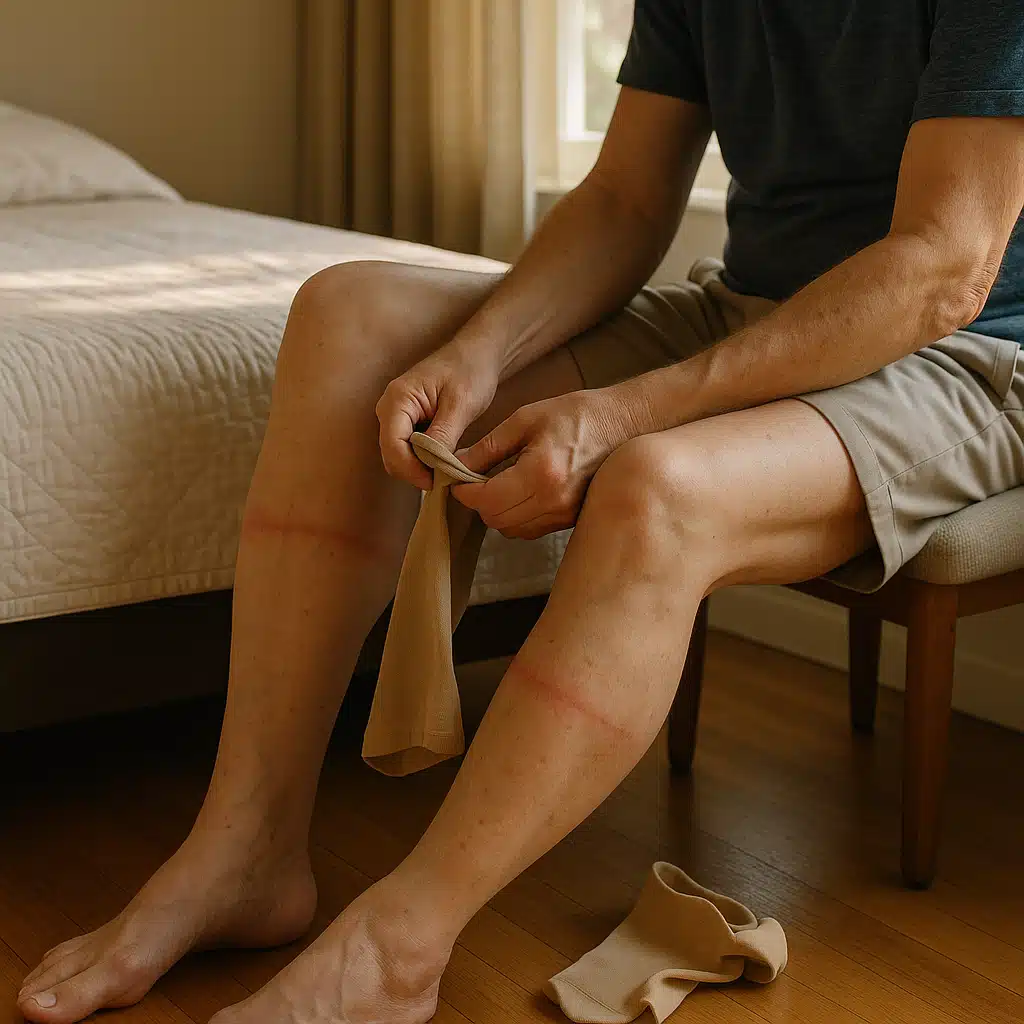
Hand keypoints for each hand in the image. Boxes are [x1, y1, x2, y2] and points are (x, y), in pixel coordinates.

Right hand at [376, 340, 500, 489]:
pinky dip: (423, 461)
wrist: (476, 354)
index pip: (393, 446)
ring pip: (398, 456)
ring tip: (447, 470)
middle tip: (446, 479)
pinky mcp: (406, 424)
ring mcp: (395, 417)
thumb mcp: (461, 404)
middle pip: (391, 455)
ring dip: (420, 468)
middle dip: (415, 471)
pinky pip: (408, 450)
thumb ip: (443, 436)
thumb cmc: (470, 371)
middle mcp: (389, 409)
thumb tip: (431, 467)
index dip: (412, 470)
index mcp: (398, 400)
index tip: (437, 482)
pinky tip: (443, 461)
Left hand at [452, 389, 634, 538]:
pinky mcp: (572, 518)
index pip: (487, 500)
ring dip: (498, 511)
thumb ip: (488, 447)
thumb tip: (456, 465)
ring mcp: (566, 513)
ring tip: (500, 484)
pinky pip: (532, 529)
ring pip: (512, 530)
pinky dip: (518, 516)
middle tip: (477, 479)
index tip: (457, 478)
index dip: (464, 491)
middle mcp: (554, 500)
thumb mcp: (525, 419)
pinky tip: (522, 492)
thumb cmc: (576, 414)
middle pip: (497, 520)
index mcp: (541, 473)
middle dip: (480, 501)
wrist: (624, 423)